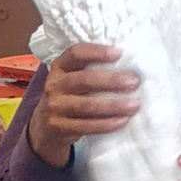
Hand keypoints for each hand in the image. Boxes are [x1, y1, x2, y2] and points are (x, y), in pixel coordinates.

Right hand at [27, 43, 139, 164]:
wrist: (45, 126)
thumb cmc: (69, 95)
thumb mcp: (72, 78)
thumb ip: (90, 70)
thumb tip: (129, 65)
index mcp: (59, 66)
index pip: (75, 53)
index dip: (96, 52)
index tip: (118, 53)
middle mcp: (54, 84)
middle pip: (84, 80)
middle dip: (112, 80)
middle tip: (134, 82)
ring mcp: (55, 107)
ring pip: (87, 105)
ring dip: (113, 105)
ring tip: (134, 105)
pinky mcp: (60, 127)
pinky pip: (87, 126)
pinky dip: (107, 124)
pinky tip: (123, 121)